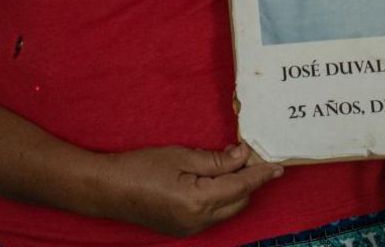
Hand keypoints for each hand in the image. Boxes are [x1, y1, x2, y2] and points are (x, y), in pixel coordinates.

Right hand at [97, 143, 283, 236]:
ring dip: (235, 190)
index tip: (277, 166)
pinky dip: (220, 198)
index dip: (260, 175)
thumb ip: (216, 159)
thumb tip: (243, 156)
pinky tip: (214, 180)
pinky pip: (212, 215)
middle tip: (251, 157)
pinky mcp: (182, 229)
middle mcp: (198, 221)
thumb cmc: (140, 167)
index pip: (241, 186)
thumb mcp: (181, 156)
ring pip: (227, 210)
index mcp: (199, 201)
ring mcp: (190, 229)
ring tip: (233, 165)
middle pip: (238, 201)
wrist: (107, 189)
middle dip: (249, 181)